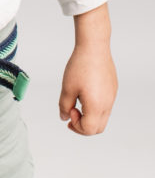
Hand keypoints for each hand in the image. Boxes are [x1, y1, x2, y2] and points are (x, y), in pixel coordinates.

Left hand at [59, 5, 116, 135]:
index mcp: (96, 106)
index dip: (76, 125)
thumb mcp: (67, 88)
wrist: (94, 47)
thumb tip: (64, 117)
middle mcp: (107, 104)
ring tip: (77, 102)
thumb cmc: (80, 66)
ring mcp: (112, 96)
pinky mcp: (113, 89)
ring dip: (89, 116)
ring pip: (102, 117)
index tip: (69, 110)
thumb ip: (64, 106)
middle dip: (83, 126)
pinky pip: (106, 105)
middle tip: (71, 113)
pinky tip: (85, 93)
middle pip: (97, 128)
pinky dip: (95, 107)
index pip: (88, 129)